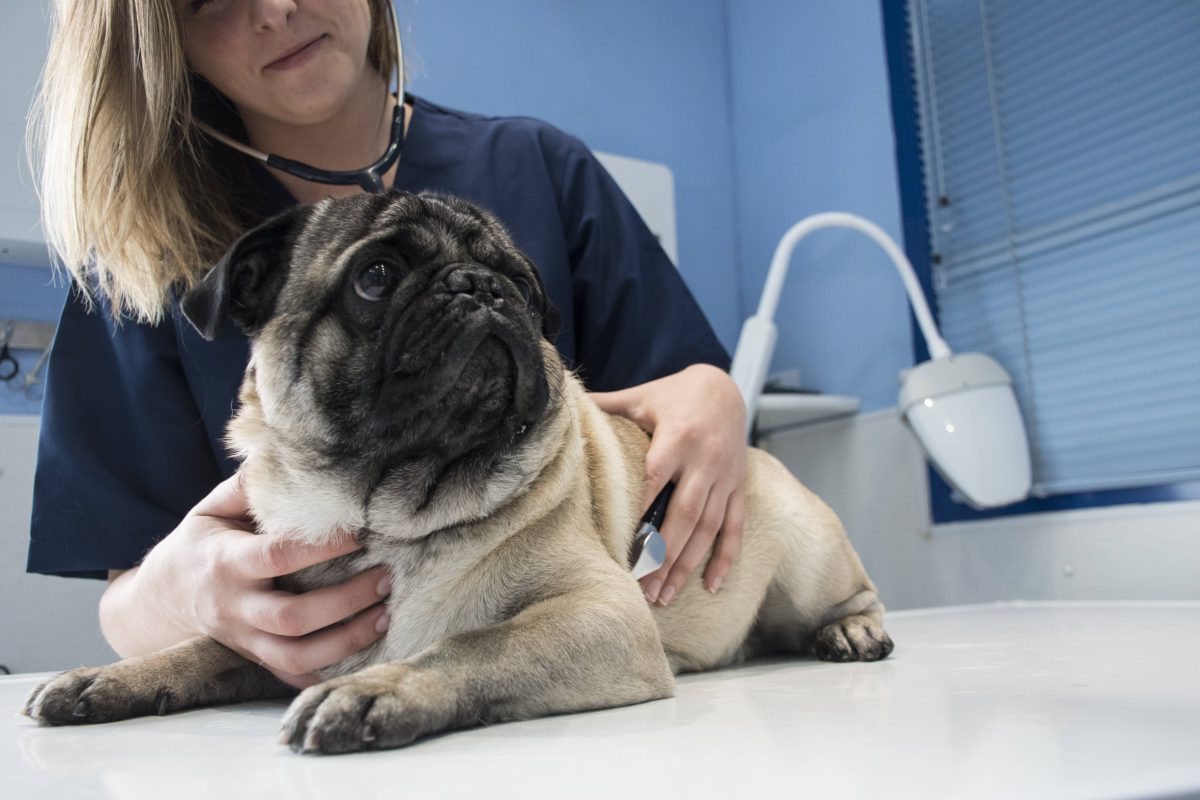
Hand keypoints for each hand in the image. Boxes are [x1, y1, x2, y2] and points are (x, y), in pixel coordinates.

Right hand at [127, 472, 391, 687]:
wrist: (161, 602)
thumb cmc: (200, 545)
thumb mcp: (210, 510)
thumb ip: (247, 487)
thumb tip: (280, 455)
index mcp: (225, 563)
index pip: (277, 557)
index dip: (321, 547)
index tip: (361, 532)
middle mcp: (235, 608)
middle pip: (293, 617)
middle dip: (345, 601)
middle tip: (386, 577)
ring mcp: (245, 641)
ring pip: (296, 656)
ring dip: (347, 641)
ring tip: (386, 615)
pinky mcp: (256, 661)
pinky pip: (294, 678)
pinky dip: (330, 672)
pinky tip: (367, 653)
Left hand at [590, 364, 746, 605]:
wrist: (725, 386)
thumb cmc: (674, 394)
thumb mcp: (641, 396)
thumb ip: (607, 406)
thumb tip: (565, 408)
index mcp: (677, 437)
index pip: (655, 480)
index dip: (639, 513)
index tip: (620, 546)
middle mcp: (705, 461)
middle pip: (684, 516)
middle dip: (664, 556)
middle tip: (643, 590)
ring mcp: (725, 477)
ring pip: (708, 528)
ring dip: (687, 565)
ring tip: (665, 596)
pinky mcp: (738, 487)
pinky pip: (734, 527)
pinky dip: (725, 558)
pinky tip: (711, 587)